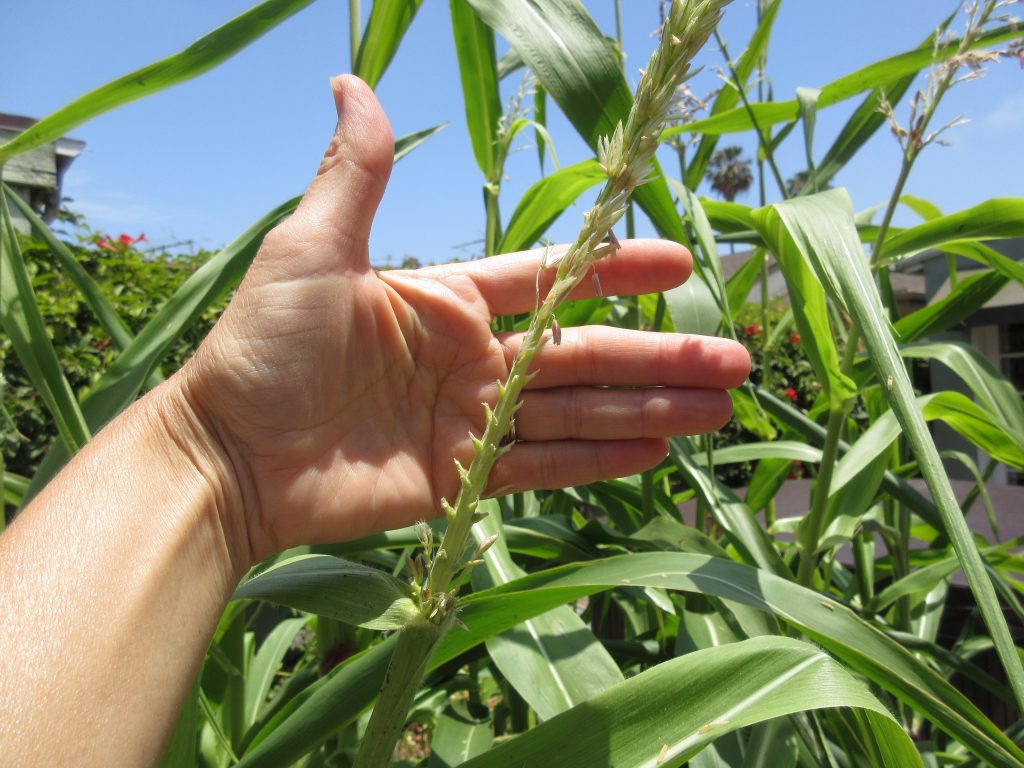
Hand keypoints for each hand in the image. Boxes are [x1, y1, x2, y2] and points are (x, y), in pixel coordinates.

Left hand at [180, 75, 749, 564]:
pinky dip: (598, 460)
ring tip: (717, 409)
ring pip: (577, 412)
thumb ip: (355, 174)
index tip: (681, 265)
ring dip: (647, 409)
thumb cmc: (265, 348)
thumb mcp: (312, 250)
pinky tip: (654, 451)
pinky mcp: (460, 478)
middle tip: (735, 358)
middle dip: (660, 356)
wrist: (228, 453)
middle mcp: (471, 358)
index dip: (616, 270)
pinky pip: (542, 465)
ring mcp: (470, 420)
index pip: (553, 280)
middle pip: (584, 353)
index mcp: (448, 299)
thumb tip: (351, 80)